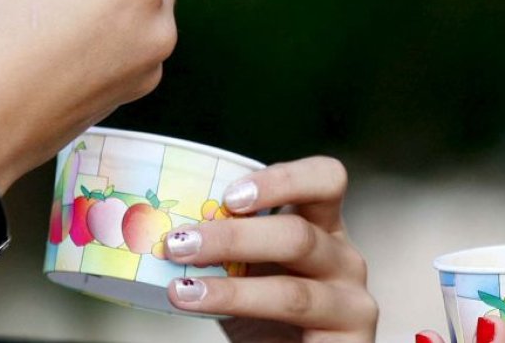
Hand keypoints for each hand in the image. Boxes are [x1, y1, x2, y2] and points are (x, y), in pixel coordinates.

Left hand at [161, 156, 377, 341]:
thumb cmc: (263, 315)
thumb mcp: (245, 270)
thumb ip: (222, 247)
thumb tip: (152, 225)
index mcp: (324, 226)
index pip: (325, 179)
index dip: (283, 180)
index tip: (229, 197)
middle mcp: (345, 258)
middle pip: (298, 235)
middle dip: (233, 238)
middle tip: (179, 244)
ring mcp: (352, 304)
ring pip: (292, 292)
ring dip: (230, 290)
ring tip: (182, 290)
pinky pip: (293, 325)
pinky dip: (242, 314)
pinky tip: (207, 311)